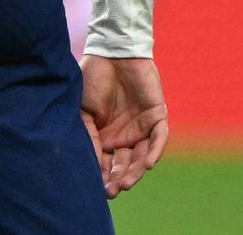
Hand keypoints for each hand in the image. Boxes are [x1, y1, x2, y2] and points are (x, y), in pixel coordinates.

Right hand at [79, 54, 168, 198]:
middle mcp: (124, 136)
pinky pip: (159, 137)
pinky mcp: (156, 115)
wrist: (111, 52)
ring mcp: (141, 127)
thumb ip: (88, 137)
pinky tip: (148, 164)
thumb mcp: (83, 112)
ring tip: (126, 183)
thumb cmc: (92, 79)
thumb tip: (89, 166)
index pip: (106, 164)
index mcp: (105, 137)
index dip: (102, 177)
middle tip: (112, 191)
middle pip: (124, 165)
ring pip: (142, 156)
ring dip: (136, 171)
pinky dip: (155, 151)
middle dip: (118, 179)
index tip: (97, 190)